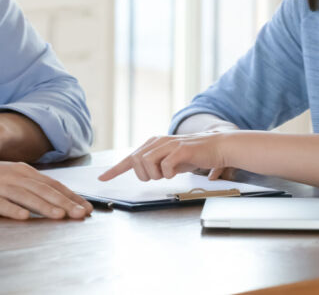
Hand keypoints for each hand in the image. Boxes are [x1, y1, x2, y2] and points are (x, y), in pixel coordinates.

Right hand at [0, 157, 91, 219]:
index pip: (52, 184)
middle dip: (66, 203)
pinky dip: (12, 211)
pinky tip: (24, 217)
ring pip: (26, 197)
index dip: (71, 196)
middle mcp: (12, 176)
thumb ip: (27, 186)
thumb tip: (51, 197)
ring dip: (44, 207)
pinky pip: (0, 205)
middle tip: (83, 214)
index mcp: (21, 171)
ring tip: (60, 216)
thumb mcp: (6, 176)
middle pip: (43, 191)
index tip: (87, 206)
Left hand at [98, 133, 230, 181]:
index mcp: (153, 143)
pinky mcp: (180, 150)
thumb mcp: (170, 159)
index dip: (115, 169)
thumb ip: (155, 163)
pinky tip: (177, 170)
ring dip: (156, 174)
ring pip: (147, 163)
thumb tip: (141, 171)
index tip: (102, 178)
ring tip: (169, 172)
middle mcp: (158, 141)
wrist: (217, 147)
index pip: (130, 158)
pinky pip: (165, 167)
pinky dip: (169, 173)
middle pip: (136, 162)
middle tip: (158, 176)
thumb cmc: (193, 155)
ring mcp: (169, 144)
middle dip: (144, 175)